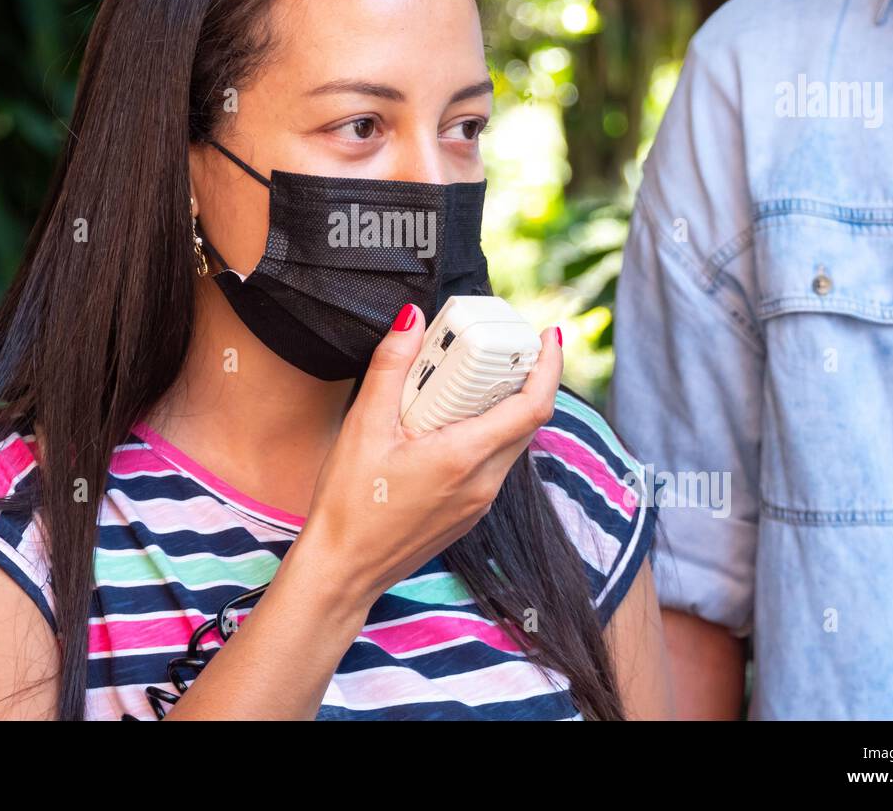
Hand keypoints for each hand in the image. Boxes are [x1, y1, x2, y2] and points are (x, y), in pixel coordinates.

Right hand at [295, 303, 562, 611]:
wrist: (342, 572)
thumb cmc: (348, 505)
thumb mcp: (363, 427)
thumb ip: (390, 368)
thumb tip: (412, 319)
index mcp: (464, 457)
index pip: (533, 406)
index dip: (549, 366)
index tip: (550, 335)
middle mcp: (483, 483)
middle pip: (527, 420)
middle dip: (525, 378)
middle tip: (505, 344)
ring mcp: (479, 503)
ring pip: (511, 442)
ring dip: (503, 406)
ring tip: (473, 377)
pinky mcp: (467, 513)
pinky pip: (492, 463)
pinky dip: (486, 432)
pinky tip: (450, 421)